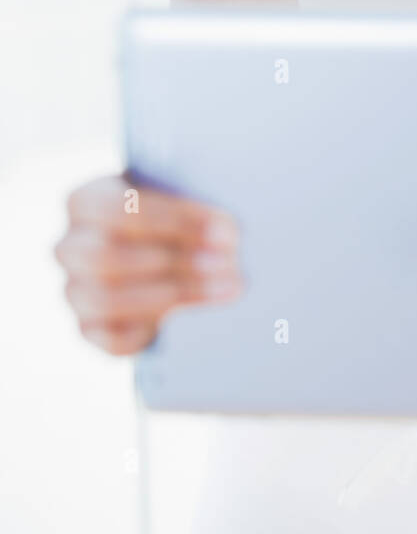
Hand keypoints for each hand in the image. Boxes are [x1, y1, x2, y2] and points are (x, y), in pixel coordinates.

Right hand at [55, 174, 243, 354]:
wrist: (159, 248)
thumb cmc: (170, 214)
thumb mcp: (174, 192)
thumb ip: (191, 197)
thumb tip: (228, 228)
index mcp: (85, 201)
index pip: (119, 209)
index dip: (175, 221)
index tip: (227, 230)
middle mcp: (70, 247)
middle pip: (108, 257)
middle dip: (176, 261)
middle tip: (228, 263)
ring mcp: (75, 291)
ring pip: (108, 300)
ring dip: (174, 295)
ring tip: (224, 288)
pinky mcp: (88, 330)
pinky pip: (113, 340)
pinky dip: (151, 332)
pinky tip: (187, 321)